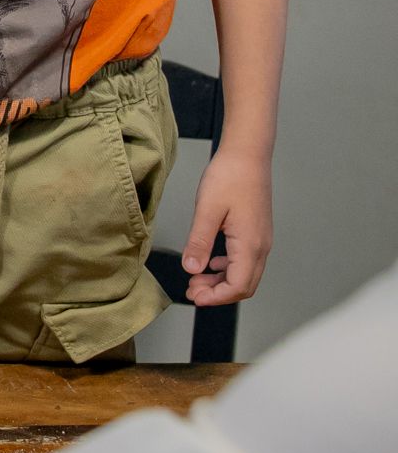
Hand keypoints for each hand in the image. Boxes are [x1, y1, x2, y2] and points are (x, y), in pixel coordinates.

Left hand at [182, 150, 273, 305]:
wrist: (247, 155)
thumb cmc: (230, 176)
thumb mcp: (207, 210)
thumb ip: (199, 242)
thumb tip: (192, 269)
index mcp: (250, 244)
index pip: (238, 286)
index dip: (216, 298)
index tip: (195, 298)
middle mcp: (261, 246)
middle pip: (244, 285)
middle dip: (218, 293)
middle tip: (192, 290)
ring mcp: (261, 239)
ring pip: (245, 274)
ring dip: (222, 281)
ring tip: (197, 279)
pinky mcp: (256, 232)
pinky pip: (245, 260)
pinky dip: (227, 268)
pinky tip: (211, 262)